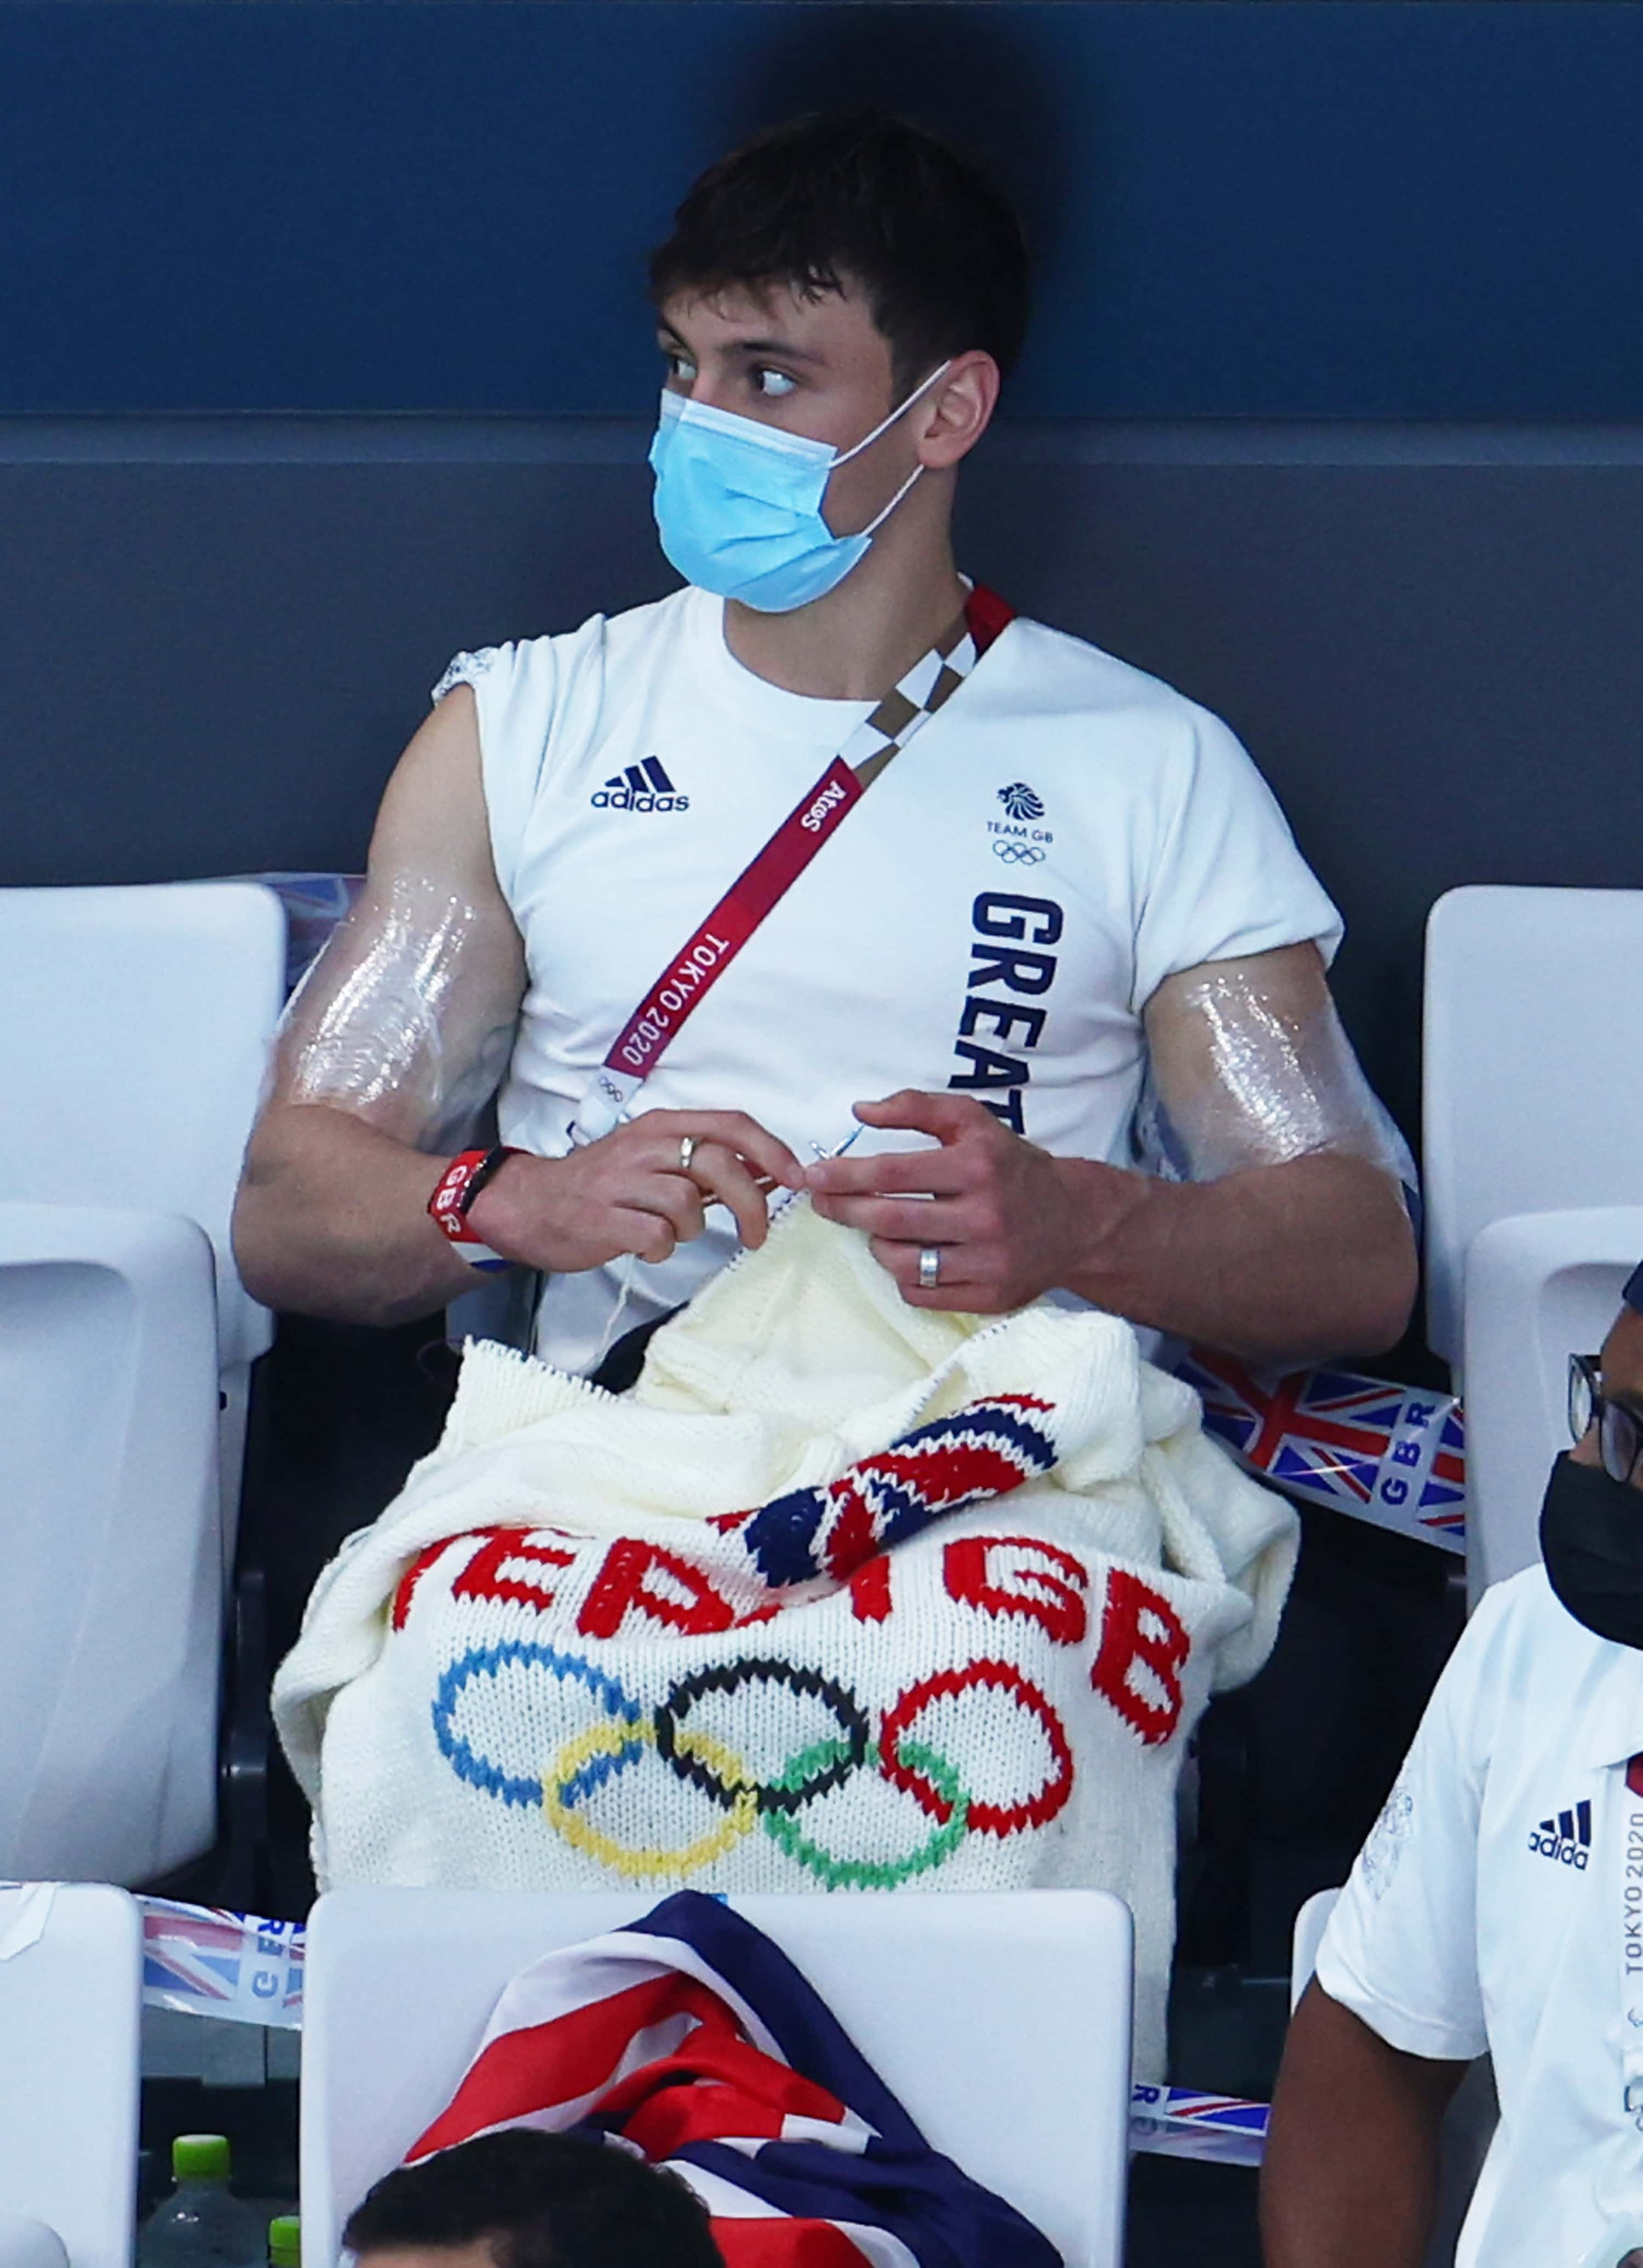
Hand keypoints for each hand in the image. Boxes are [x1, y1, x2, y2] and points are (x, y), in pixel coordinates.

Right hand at [467, 1110, 802, 1272]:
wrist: (530, 1205)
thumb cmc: (602, 1185)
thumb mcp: (654, 1159)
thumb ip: (707, 1163)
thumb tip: (771, 1173)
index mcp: (661, 1125)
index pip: (731, 1124)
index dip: (771, 1151)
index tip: (796, 1180)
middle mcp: (644, 1146)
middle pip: (718, 1165)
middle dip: (751, 1205)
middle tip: (756, 1235)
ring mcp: (621, 1182)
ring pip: (688, 1204)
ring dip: (693, 1229)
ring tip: (671, 1233)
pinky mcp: (604, 1219)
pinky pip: (656, 1237)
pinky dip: (661, 1249)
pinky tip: (646, 1247)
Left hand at [805, 1089, 1141, 1311]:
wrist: (1075, 1221)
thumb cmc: (1011, 1167)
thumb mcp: (973, 1122)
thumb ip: (917, 1107)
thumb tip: (861, 1111)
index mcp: (978, 1166)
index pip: (894, 1171)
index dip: (846, 1174)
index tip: (814, 1175)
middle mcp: (986, 1215)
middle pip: (890, 1219)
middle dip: (844, 1210)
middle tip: (823, 1203)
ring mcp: (989, 1262)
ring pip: (902, 1262)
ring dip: (876, 1243)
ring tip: (877, 1227)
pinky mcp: (990, 1297)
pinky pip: (921, 1293)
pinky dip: (903, 1276)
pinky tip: (907, 1256)